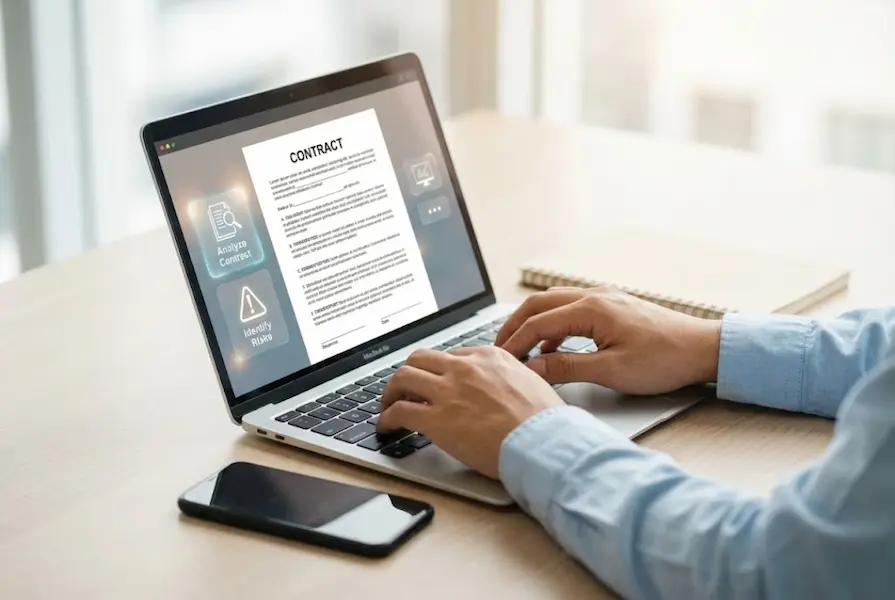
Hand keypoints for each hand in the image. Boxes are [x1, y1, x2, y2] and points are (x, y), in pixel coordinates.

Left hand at [378, 346, 562, 478]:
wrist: (545, 442)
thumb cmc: (546, 423)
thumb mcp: (532, 383)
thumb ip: (512, 380)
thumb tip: (508, 389)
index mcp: (490, 357)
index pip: (452, 355)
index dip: (439, 371)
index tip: (436, 382)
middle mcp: (465, 368)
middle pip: (421, 358)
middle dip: (409, 372)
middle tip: (405, 387)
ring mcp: (449, 392)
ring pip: (403, 377)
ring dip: (391, 391)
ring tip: (388, 404)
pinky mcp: (436, 419)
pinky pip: (399, 411)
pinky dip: (387, 418)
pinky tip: (387, 426)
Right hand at [496, 286, 721, 394]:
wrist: (702, 349)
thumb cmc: (664, 360)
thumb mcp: (611, 371)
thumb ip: (566, 367)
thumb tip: (532, 368)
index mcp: (591, 309)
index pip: (538, 324)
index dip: (515, 344)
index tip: (500, 362)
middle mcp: (594, 295)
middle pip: (538, 304)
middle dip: (514, 326)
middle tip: (498, 348)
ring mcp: (604, 297)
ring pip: (553, 302)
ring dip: (532, 322)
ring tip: (519, 346)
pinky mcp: (612, 305)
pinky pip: (570, 307)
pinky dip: (552, 324)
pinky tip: (553, 346)